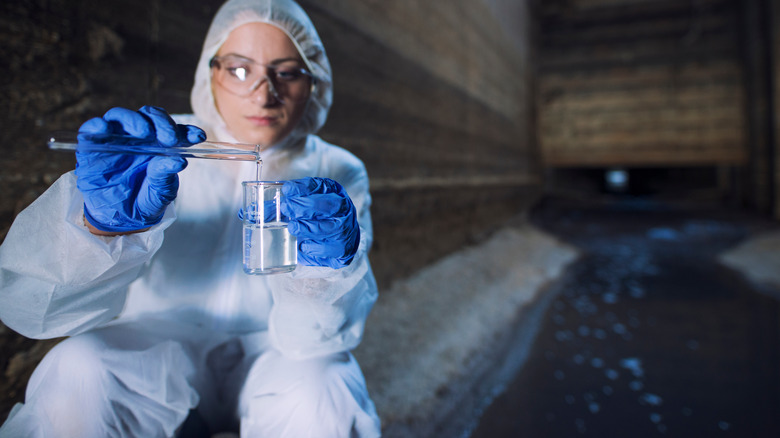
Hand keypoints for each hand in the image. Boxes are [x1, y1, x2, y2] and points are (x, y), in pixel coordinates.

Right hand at [75, 106, 205, 232]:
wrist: (119, 218)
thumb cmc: (144, 201)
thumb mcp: (159, 192)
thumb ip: (165, 176)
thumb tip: (178, 160)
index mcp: (160, 146)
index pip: (174, 131)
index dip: (186, 131)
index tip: (198, 137)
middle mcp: (139, 138)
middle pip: (149, 117)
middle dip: (162, 123)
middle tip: (169, 138)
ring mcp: (116, 139)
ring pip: (121, 117)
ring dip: (133, 120)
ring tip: (144, 133)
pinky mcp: (93, 146)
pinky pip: (92, 129)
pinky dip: (97, 125)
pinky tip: (104, 128)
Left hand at [282, 177, 359, 268]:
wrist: (342, 239)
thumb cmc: (317, 219)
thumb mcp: (300, 207)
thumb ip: (278, 208)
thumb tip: (247, 212)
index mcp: (331, 192)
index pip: (318, 185)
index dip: (302, 187)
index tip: (287, 190)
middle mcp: (342, 208)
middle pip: (326, 205)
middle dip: (304, 206)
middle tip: (286, 208)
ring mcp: (345, 228)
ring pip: (327, 227)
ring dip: (307, 228)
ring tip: (292, 228)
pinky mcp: (343, 248)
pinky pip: (329, 248)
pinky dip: (314, 248)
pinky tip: (303, 246)